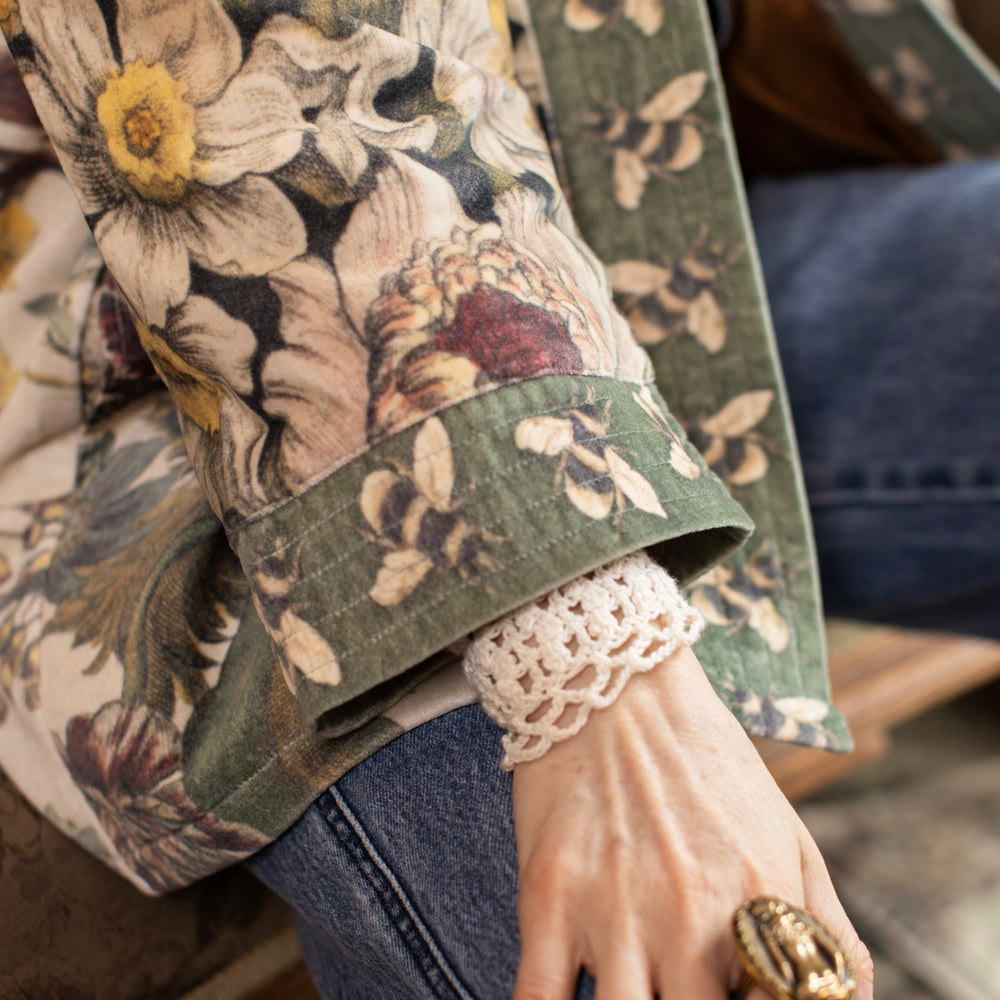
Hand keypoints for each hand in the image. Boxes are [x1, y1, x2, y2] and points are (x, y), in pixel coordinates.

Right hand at [510, 644, 873, 999]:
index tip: (738, 992)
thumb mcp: (788, 830)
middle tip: (686, 985)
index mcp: (761, 904)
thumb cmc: (704, 758)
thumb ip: (828, 925)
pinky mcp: (547, 900)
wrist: (614, 684)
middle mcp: (691, 920)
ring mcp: (614, 913)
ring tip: (639, 989)